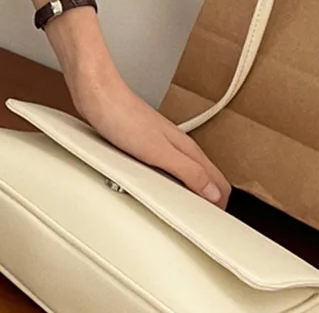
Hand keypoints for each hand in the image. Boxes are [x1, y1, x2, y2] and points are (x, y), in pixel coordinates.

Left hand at [46, 8, 229, 207]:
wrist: (96, 93)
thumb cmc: (122, 115)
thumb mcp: (159, 152)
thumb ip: (189, 172)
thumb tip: (214, 193)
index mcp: (187, 147)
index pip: (219, 181)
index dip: (222, 205)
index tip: (218, 225)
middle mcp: (176, 144)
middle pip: (204, 176)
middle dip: (209, 200)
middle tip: (204, 223)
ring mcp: (159, 142)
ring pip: (184, 171)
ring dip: (188, 191)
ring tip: (186, 211)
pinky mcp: (140, 142)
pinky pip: (162, 166)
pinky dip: (166, 181)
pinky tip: (157, 188)